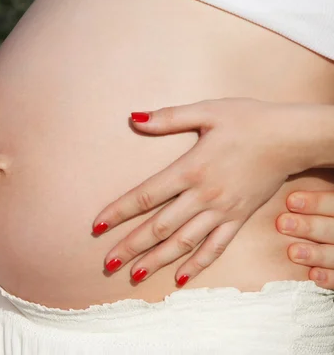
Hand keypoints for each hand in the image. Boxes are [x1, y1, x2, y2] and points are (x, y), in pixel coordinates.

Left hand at [93, 98, 315, 284]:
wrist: (292, 137)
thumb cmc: (248, 120)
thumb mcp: (207, 111)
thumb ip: (169, 117)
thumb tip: (134, 118)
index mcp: (191, 169)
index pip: (146, 195)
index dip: (119, 211)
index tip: (97, 226)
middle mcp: (204, 195)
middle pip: (160, 226)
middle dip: (131, 245)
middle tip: (108, 262)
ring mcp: (222, 211)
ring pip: (184, 242)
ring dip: (157, 260)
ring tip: (134, 274)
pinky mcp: (238, 219)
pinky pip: (215, 248)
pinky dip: (197, 264)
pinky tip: (179, 278)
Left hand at [277, 190, 333, 288]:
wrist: (327, 254)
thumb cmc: (309, 219)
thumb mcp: (313, 208)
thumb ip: (303, 201)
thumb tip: (278, 180)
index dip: (317, 202)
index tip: (290, 201)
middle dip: (310, 226)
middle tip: (282, 224)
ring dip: (317, 254)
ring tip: (292, 252)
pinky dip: (329, 278)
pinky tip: (313, 275)